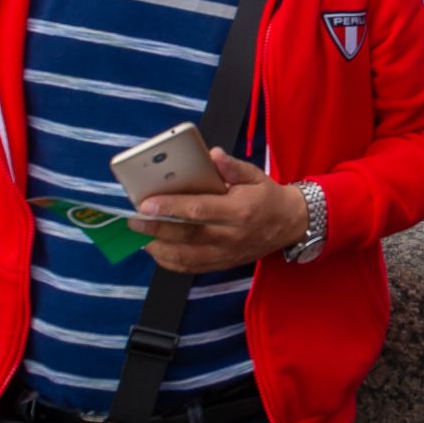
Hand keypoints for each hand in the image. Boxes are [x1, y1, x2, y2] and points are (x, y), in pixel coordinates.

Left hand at [129, 148, 308, 274]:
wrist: (289, 225)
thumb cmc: (267, 197)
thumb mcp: (256, 175)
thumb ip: (232, 167)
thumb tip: (212, 154)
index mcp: (240, 211)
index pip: (199, 210)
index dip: (171, 207)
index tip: (146, 203)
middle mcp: (231, 237)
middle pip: (187, 236)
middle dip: (156, 229)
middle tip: (133, 220)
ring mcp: (225, 254)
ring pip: (184, 257)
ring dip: (158, 247)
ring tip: (140, 235)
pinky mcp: (221, 264)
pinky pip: (189, 268)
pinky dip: (168, 261)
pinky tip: (156, 248)